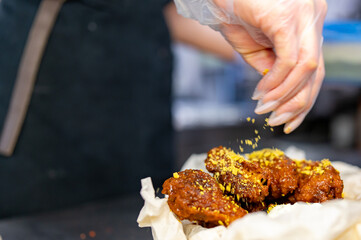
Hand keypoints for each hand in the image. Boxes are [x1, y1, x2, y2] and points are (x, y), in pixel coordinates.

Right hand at [214, 0, 326, 132]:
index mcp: (308, 24)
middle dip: (297, 104)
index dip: (303, 98)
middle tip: (278, 122)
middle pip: (317, 71)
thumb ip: (270, 66)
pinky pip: (288, 60)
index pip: (316, 68)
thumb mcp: (255, 47)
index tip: (289, 120)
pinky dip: (275, 82)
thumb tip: (277, 90)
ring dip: (284, 95)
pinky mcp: (286, 17)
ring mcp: (303, 15)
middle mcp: (313, 17)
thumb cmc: (235, 12)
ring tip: (264, 109)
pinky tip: (260, 93)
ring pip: (306, 68)